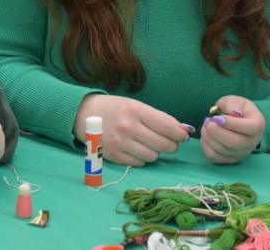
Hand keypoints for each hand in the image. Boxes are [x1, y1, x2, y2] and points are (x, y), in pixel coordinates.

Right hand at [73, 94, 191, 165]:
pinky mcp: (113, 156)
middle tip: (170, 143)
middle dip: (171, 145)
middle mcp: (127, 127)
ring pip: (153, 156)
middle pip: (163, 144)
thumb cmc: (115, 109)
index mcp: (135, 110)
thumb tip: (184, 131)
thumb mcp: (136, 106)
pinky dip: (142, 158)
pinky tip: (136, 149)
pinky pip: (139, 163)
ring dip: (155, 152)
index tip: (184, 135)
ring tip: (148, 144)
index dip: (180, 133)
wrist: (84, 114)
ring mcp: (119, 143)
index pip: (167, 126)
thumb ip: (160, 118)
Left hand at [199, 97, 264, 163]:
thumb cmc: (235, 108)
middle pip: (234, 142)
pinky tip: (206, 135)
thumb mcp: (235, 100)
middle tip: (207, 121)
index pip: (250, 128)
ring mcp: (242, 153)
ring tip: (206, 125)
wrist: (235, 120)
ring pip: (222, 150)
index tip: (217, 117)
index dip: (232, 123)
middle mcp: (253, 142)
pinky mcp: (230, 160)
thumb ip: (233, 104)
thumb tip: (233, 113)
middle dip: (216, 131)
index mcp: (258, 124)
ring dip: (208, 136)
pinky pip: (214, 157)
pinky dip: (205, 145)